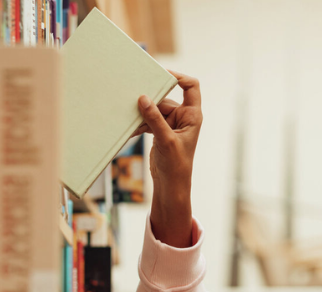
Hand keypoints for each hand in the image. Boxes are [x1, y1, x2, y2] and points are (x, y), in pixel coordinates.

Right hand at [135, 71, 200, 247]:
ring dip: (142, 113)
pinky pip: (148, 120)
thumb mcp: (166, 140)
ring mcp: (171, 124)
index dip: (178, 77)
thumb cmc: (176, 166)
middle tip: (135, 94)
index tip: (161, 74)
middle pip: (166, 98)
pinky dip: (139, 123)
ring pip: (154, 109)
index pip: (191, 87)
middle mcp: (183, 117)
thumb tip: (143, 98)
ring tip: (128, 115)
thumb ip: (155, 119)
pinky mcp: (160, 132)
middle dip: (151, 98)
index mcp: (192, 116)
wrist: (171, 186)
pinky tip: (129, 127)